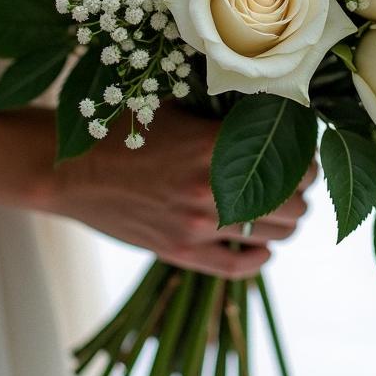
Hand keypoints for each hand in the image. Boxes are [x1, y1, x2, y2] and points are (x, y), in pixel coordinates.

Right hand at [43, 101, 315, 278]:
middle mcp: (211, 189)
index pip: (292, 158)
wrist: (70, 170)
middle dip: (301, 189)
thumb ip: (224, 114)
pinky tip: (263, 246)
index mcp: (214, 146)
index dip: (306, 156)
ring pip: (275, 234)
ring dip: (286, 221)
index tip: (302, 150)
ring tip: (281, 207)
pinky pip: (239, 267)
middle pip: (293, 200)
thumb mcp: (178, 107)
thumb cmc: (123, 129)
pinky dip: (260, 257)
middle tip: (296, 178)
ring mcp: (197, 226)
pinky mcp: (180, 253)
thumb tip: (275, 112)